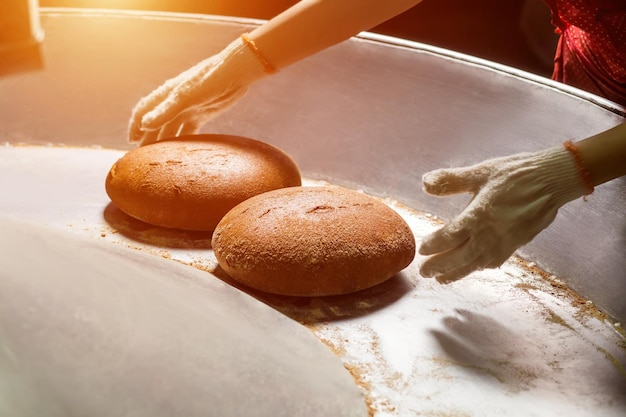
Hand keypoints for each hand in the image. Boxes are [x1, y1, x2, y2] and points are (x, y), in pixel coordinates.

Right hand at [128, 36, 269, 145]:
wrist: (235, 73)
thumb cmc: (208, 81)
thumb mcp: (185, 97)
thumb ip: (165, 111)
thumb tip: (144, 125)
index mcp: (165, 95)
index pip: (143, 111)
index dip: (135, 125)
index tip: (131, 142)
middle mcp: (173, 102)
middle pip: (156, 123)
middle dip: (148, 137)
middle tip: (143, 156)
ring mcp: (187, 108)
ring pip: (171, 128)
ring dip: (164, 141)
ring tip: (159, 157)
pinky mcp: (201, 113)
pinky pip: (188, 130)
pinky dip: (183, 139)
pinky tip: (182, 152)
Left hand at [419, 145, 587, 282]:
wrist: (553, 180)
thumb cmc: (516, 173)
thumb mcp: (481, 172)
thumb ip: (451, 180)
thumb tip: (425, 183)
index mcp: (479, 216)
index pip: (449, 237)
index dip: (433, 245)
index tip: (421, 249)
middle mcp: (491, 234)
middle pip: (459, 257)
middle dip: (440, 266)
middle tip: (424, 273)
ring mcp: (505, 242)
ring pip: (476, 264)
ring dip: (457, 272)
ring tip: (442, 279)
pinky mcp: (517, 244)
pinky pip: (494, 262)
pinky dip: (479, 267)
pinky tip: (473, 267)